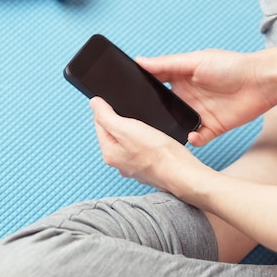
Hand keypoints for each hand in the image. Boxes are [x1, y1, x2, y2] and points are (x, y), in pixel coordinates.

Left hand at [89, 97, 204, 191]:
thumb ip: (105, 116)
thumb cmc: (158, 153)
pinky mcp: (149, 167)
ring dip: (137, 130)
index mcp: (109, 153)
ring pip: (130, 140)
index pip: (99, 124)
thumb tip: (94, 103)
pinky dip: (148, 141)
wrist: (182, 172)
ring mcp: (134, 166)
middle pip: (114, 132)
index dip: (108, 109)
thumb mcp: (126, 128)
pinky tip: (156, 139)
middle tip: (137, 116)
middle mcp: (119, 162)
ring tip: (148, 127)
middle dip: (123, 120)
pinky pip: (143, 148)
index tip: (121, 104)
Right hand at [137, 49, 272, 146]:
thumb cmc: (230, 65)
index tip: (127, 95)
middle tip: (140, 122)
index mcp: (180, 79)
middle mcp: (187, 97)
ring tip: (161, 134)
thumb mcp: (195, 61)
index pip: (156, 85)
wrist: (261, 81)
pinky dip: (193, 140)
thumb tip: (139, 61)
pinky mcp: (212, 127)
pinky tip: (191, 137)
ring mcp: (199, 113)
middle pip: (164, 109)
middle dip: (153, 115)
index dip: (142, 90)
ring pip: (177, 126)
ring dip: (170, 130)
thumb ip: (166, 64)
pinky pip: (197, 138)